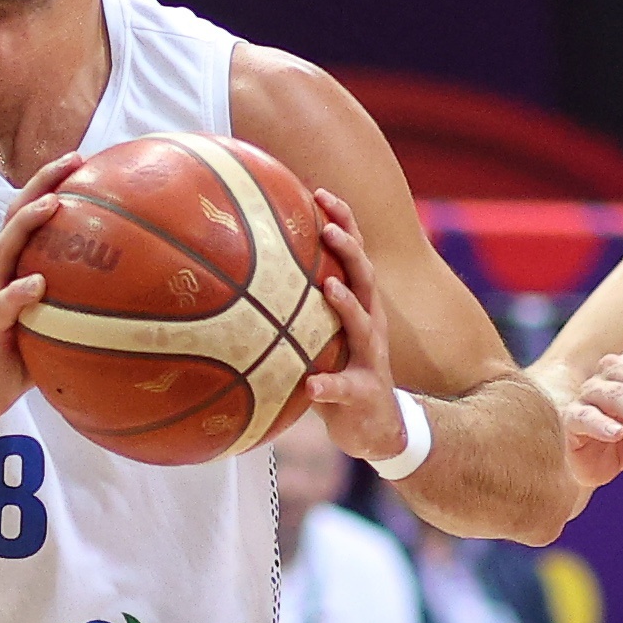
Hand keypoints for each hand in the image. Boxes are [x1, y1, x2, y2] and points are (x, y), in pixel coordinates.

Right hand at [0, 152, 80, 425]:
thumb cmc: (22, 355)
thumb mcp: (56, 320)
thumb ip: (81, 298)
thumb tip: (138, 287)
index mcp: (14, 268)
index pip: (30, 216)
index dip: (51, 184)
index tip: (82, 159)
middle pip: (15, 218)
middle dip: (41, 184)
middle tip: (72, 161)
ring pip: (4, 251)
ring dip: (26, 225)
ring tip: (52, 204)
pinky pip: (1, 308)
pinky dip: (18, 293)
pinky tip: (36, 282)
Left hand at [301, 190, 406, 463]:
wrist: (379, 430)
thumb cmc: (343, 377)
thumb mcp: (323, 341)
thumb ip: (298, 314)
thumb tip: (243, 284)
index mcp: (361, 308)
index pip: (355, 256)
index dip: (342, 222)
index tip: (320, 192)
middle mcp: (371, 326)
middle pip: (365, 277)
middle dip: (349, 249)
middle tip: (326, 226)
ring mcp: (371, 359)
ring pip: (364, 325)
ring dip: (347, 304)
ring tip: (329, 287)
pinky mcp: (364, 393)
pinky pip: (345, 388)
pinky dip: (329, 384)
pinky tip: (312, 382)